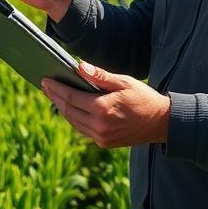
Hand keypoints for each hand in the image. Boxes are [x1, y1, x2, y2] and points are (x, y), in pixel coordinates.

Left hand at [41, 62, 170, 148]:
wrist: (162, 123)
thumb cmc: (143, 97)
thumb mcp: (123, 81)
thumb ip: (99, 76)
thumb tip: (78, 66)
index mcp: (102, 109)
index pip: (71, 97)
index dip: (56, 88)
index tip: (45, 79)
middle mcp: (99, 125)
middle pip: (68, 110)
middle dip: (55, 97)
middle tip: (45, 86)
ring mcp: (101, 137)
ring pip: (73, 122)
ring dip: (62, 108)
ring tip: (54, 95)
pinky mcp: (104, 143)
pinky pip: (82, 129)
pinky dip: (73, 118)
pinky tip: (70, 109)